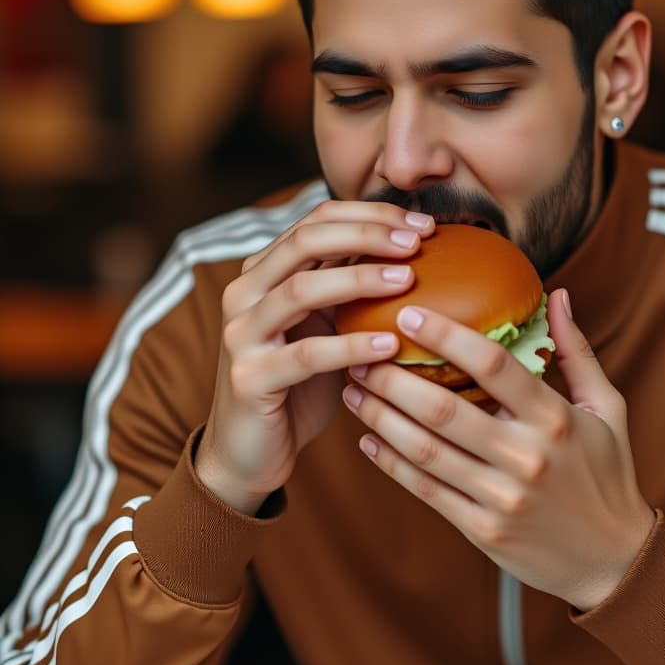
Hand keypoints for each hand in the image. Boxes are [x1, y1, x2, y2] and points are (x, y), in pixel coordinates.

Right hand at [196, 201, 434, 514]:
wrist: (250, 451)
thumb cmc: (300, 383)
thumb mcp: (326, 325)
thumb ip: (349, 288)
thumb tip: (416, 252)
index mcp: (263, 271)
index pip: (317, 220)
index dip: (370, 214)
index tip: (423, 223)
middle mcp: (245, 293)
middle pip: (306, 240)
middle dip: (367, 233)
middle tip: (417, 241)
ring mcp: (242, 335)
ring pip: (302, 290)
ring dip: (360, 280)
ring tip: (409, 278)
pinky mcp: (250, 378)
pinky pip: (308, 356)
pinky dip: (352, 345)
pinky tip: (391, 343)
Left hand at [343, 287, 654, 610]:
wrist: (613, 562)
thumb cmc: (607, 474)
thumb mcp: (607, 408)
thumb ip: (576, 352)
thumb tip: (558, 294)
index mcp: (556, 420)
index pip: (495, 366)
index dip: (447, 336)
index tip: (408, 314)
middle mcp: (525, 458)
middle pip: (443, 409)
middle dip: (392, 377)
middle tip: (360, 352)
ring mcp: (501, 497)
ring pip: (424, 450)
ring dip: (380, 416)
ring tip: (353, 389)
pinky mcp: (482, 530)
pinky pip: (426, 490)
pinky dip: (391, 463)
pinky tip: (369, 440)